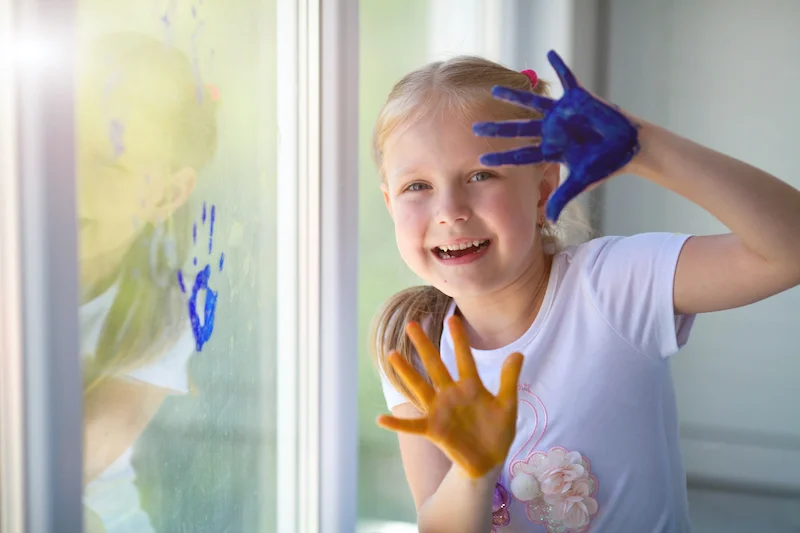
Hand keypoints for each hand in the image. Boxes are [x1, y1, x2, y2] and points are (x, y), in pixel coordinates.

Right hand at [377, 315, 523, 478]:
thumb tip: (518, 353)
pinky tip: (381, 418)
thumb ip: (509, 380)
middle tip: (411, 324)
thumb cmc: (497, 431)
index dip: (459, 340)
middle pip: (435, 365)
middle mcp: (451, 394)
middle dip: (424, 345)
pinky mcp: (434, 430)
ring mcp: (440, 411)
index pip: (464, 358)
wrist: (490, 461)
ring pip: (419, 387)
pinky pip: (412, 426)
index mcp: (471, 387)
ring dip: (406, 372)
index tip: (452, 319)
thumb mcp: (507, 405)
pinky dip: (397, 423)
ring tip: (392, 354)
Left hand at [473, 50, 639, 221]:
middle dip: (497, 129)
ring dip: (514, 97)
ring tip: (495, 89)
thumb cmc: (605, 164)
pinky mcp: (580, 98)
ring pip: (533, 103)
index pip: (521, 153)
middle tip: (474, 127)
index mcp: (551, 149)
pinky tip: (549, 53)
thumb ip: (562, 197)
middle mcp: (552, 129)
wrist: (629, 147)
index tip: (480, 160)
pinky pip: (568, 78)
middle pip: (518, 129)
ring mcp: (563, 113)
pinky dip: (560, 66)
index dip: (502, 156)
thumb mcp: (581, 182)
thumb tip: (548, 220)